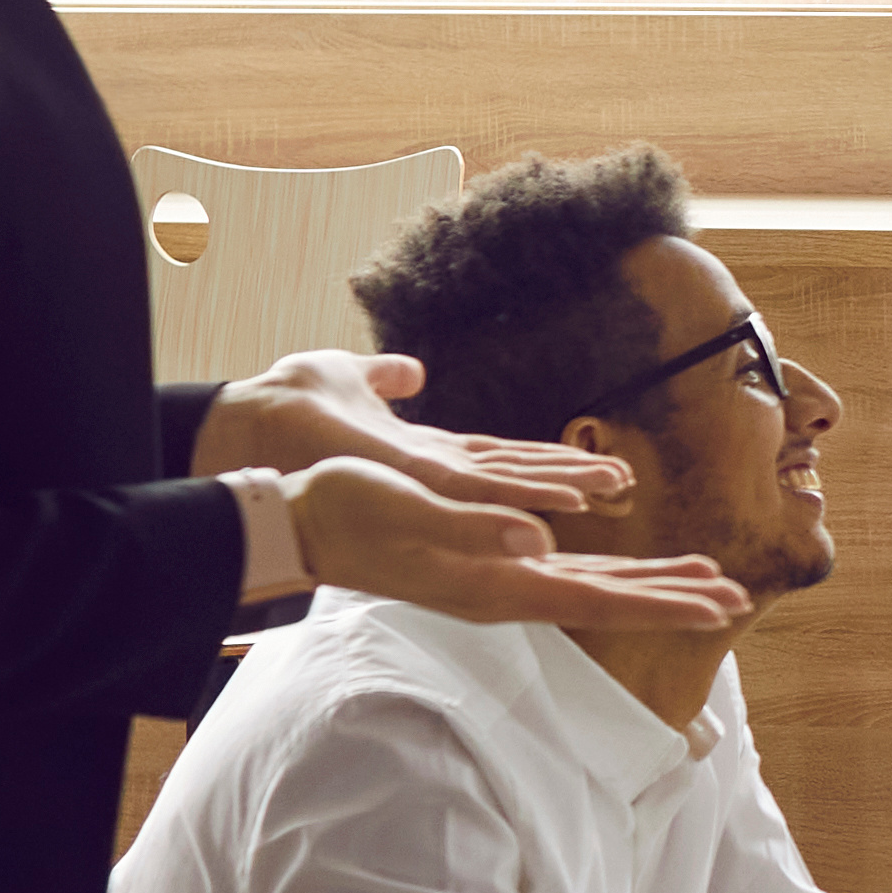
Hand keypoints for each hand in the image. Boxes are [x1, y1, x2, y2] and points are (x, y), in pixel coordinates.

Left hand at [192, 352, 632, 525]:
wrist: (247, 421)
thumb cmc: (291, 406)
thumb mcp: (351, 380)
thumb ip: (387, 379)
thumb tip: (410, 371)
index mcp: (431, 458)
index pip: (508, 463)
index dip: (556, 468)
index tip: (603, 471)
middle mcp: (437, 482)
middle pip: (526, 484)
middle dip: (582, 487)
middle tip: (644, 504)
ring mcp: (425, 489)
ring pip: (513, 495)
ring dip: (566, 493)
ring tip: (616, 493)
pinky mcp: (409, 492)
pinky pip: (475, 500)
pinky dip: (517, 508)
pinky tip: (554, 521)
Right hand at [283, 456, 751, 637]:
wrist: (306, 525)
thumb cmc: (354, 511)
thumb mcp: (413, 511)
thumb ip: (474, 527)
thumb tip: (536, 538)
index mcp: (498, 582)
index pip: (599, 599)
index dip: (662, 600)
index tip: (718, 604)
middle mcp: (506, 589)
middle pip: (609, 600)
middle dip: (674, 597)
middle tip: (739, 597)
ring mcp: (496, 582)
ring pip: (592, 589)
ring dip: (649, 586)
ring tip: (703, 583)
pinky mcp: (484, 566)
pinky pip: (564, 574)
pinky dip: (607, 573)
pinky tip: (623, 570)